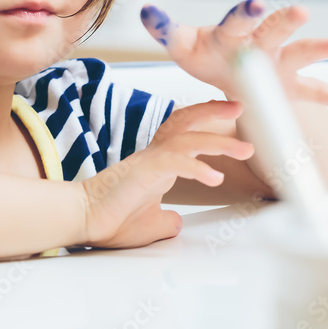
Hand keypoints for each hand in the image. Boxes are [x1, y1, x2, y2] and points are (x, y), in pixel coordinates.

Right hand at [79, 102, 250, 248]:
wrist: (82, 220)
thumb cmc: (110, 219)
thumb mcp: (151, 222)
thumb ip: (166, 218)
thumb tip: (177, 222)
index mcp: (157, 161)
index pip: (184, 131)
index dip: (206, 120)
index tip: (229, 115)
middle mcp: (155, 154)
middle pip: (187, 121)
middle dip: (215, 112)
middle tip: (240, 106)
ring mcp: (149, 160)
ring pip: (188, 139)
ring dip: (219, 143)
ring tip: (245, 150)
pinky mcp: (144, 171)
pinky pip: (175, 162)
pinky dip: (197, 167)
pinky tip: (215, 177)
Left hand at [140, 0, 327, 106]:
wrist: (226, 74)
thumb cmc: (204, 55)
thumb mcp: (182, 45)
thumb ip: (165, 28)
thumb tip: (145, 9)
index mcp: (232, 34)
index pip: (238, 20)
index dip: (245, 13)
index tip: (254, 3)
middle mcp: (260, 44)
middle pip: (273, 31)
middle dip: (284, 22)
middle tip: (300, 11)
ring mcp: (278, 65)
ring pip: (299, 55)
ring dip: (318, 49)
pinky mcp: (289, 87)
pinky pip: (312, 91)